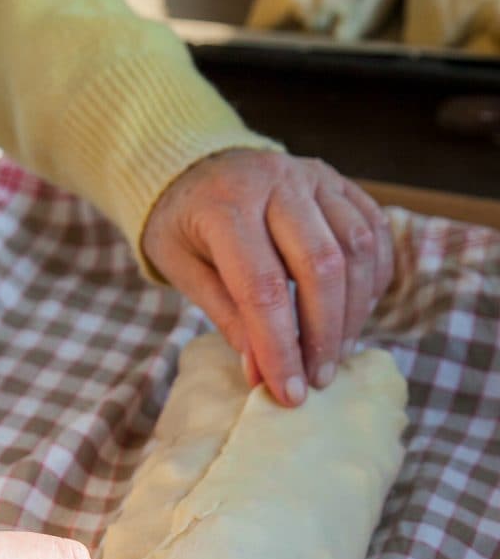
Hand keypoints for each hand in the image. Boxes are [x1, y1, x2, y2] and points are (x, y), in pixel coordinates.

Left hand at [142, 149, 393, 405]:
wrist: (194, 166)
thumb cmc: (183, 226)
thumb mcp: (184, 270)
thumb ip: (225, 316)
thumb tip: (261, 373)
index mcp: (226, 205)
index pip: (262, 287)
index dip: (280, 347)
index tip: (290, 393)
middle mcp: (276, 182)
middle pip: (321, 266)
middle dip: (324, 335)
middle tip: (318, 380)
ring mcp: (314, 176)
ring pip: (356, 248)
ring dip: (353, 312)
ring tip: (335, 354)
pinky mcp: (340, 182)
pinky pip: (374, 231)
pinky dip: (372, 279)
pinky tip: (355, 314)